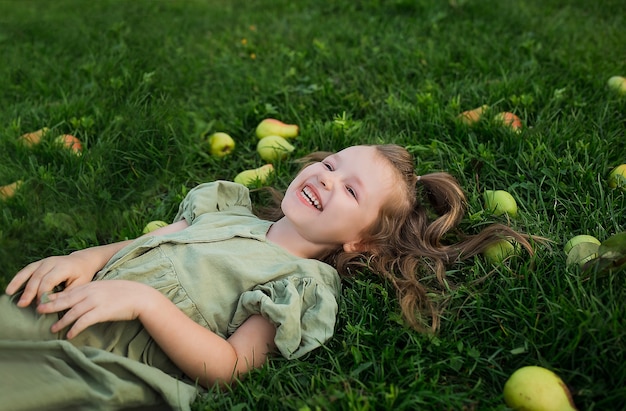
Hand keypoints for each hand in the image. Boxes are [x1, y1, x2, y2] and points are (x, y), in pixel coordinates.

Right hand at [6, 253, 100, 306]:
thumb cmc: (82, 275)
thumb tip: (50, 304)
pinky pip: (27, 270)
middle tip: (22, 304)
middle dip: (29, 291)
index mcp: (64, 267)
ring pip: (29, 271)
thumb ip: (66, 294)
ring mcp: (45, 261)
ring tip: (9, 293)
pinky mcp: (40, 263)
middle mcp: (53, 262)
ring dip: (18, 282)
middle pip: (38, 276)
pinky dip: (18, 278)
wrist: (83, 261)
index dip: (42, 293)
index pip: (49, 280)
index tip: (39, 304)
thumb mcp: (80, 285)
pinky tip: (11, 287)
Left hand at [37, 280, 156, 338]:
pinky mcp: (101, 312)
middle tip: (39, 310)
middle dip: (51, 306)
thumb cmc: (127, 294)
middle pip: (66, 300)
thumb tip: (84, 299)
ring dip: (61, 321)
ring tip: (53, 329)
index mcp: (92, 285)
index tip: (45, 301)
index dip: (55, 296)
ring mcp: (96, 302)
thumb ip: (95, 292)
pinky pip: (83, 322)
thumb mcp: (108, 288)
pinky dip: (75, 328)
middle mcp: (91, 292)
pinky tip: (70, 335)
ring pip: (72, 312)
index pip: (70, 291)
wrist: (141, 297)